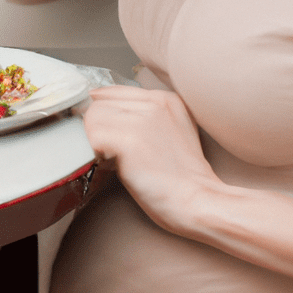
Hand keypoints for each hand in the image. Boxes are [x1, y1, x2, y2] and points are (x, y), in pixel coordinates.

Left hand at [83, 85, 223, 233]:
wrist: (199, 201)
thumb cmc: (183, 177)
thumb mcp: (173, 130)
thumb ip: (145, 115)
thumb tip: (102, 105)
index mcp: (165, 99)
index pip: (113, 91)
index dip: (102, 111)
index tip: (102, 129)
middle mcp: (154, 103)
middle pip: (99, 102)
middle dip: (98, 126)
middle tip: (108, 149)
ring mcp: (141, 121)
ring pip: (93, 117)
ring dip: (95, 139)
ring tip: (111, 157)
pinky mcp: (130, 140)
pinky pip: (93, 136)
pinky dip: (96, 151)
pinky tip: (111, 164)